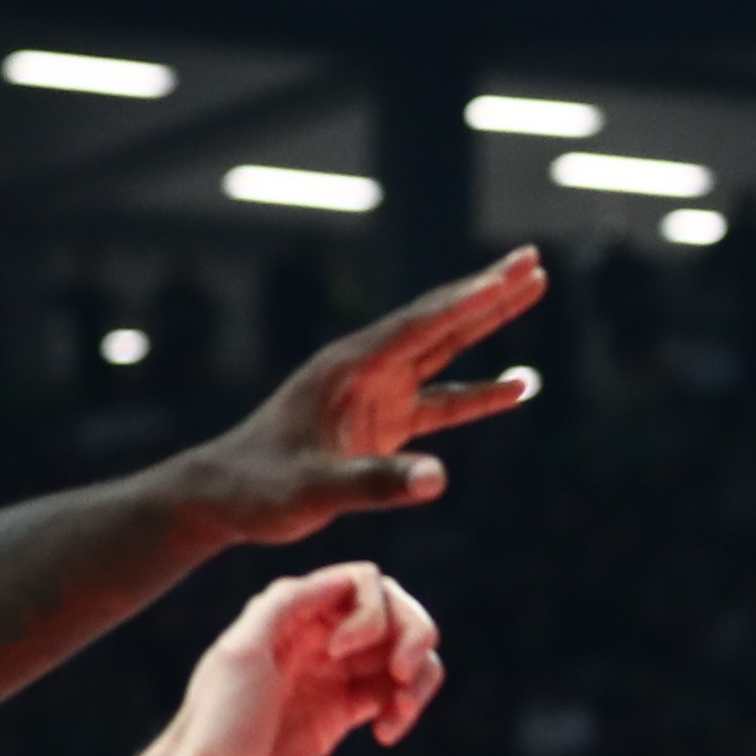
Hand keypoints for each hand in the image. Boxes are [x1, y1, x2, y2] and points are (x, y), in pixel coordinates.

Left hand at [153, 566, 444, 755]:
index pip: (363, 584)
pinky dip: (406, 707)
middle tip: (405, 676)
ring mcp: (329, 678)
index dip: (371, 611)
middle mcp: (314, 640)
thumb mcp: (240, 652)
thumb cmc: (214, 725)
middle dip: (413, 636)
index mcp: (290, 616)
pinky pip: (392, 695)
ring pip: (402, 654)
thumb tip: (343, 577)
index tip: (341, 653)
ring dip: (421, 676)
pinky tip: (387, 734)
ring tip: (403, 710)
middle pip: (395, 613)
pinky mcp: (338, 717)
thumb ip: (284, 603)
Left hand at [185, 250, 548, 545]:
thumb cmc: (259, 491)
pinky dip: (480, 394)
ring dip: (486, 321)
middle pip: (439, 321)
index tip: (509, 273)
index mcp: (350, 369)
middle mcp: (366, 369)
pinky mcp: (382, 423)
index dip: (468, 301)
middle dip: (487, 291)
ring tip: (531, 289)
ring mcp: (376, 394)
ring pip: (443, 348)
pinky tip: (515, 387)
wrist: (222, 498)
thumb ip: (375, 484)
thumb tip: (438, 479)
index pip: (420, 327)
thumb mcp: (315, 491)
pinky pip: (442, 401)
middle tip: (532, 257)